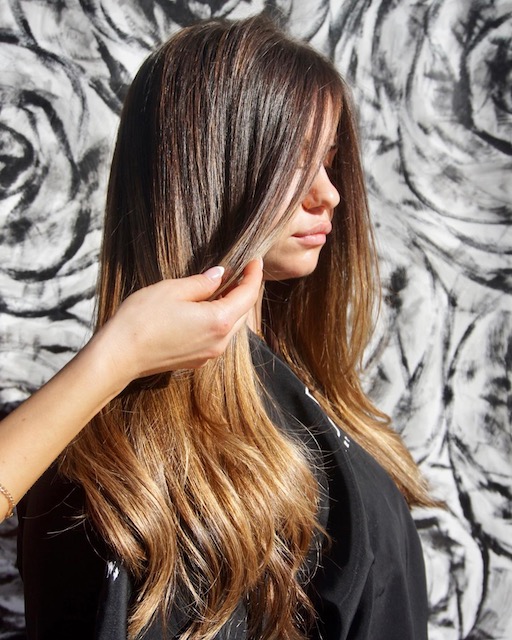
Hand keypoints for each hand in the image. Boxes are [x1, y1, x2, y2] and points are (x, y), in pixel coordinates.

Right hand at [95, 259, 262, 381]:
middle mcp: (219, 341)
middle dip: (245, 290)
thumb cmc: (141, 320)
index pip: (247, 295)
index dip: (253, 275)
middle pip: (243, 312)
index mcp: (219, 321)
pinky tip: (208, 306)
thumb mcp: (172, 290)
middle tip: (242, 269)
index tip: (255, 260)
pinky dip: (219, 319)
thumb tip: (220, 275)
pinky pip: (217, 336)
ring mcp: (209, 354)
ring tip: (226, 285)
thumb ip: (202, 282)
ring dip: (232, 305)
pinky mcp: (197, 360)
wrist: (119, 356)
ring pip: (231, 325)